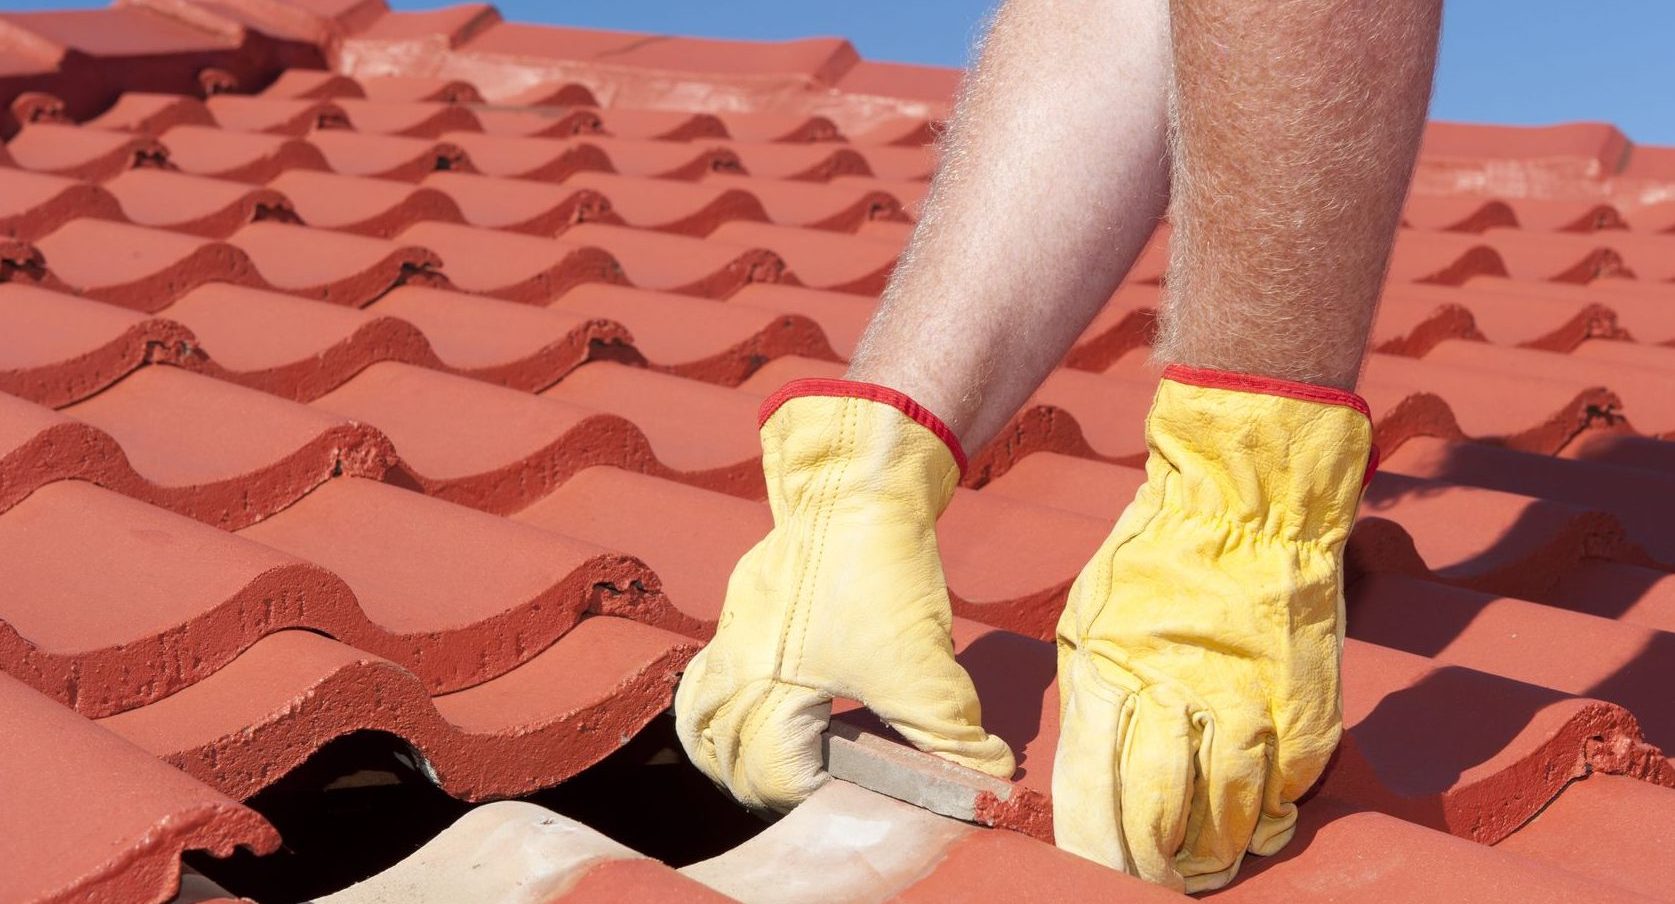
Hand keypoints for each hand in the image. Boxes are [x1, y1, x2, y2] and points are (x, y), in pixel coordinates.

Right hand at [676, 380, 1014, 811]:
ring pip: (697, 711)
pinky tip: (761, 699)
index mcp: (767, 692)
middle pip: (716, 752)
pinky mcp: (744, 600)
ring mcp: (733, 630)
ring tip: (760, 762)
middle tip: (805, 786)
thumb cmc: (880, 575)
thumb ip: (954, 737)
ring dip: (724, 747)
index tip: (843, 790)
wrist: (857, 485)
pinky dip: (723, 698)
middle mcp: (736, 667)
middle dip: (758, 782)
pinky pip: (711, 666)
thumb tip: (989, 780)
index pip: (764, 774)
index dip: (805, 796)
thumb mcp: (927, 669)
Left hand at [1054, 365, 1373, 891]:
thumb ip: (1088, 700)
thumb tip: (1085, 777)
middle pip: (1159, 817)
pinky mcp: (1306, 710)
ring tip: (1209, 866)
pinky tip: (1259, 819)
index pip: (1095, 795)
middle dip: (1154, 863)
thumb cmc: (1155, 560)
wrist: (1247, 505)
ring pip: (1231, 817)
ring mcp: (1247, 706)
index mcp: (1111, 678)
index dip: (1098, 846)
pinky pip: (1287, 788)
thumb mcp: (1089, 620)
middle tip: (1160, 879)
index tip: (1104, 869)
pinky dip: (1272, 813)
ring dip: (1219, 850)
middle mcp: (1177, 699)